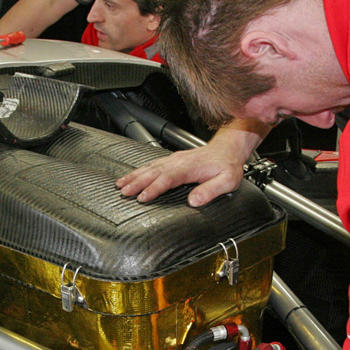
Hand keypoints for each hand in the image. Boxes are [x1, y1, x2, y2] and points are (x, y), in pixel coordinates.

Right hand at [115, 144, 245, 206]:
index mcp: (190, 168)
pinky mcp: (172, 159)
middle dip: (137, 182)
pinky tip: (131, 176)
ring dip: (135, 176)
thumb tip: (194, 201)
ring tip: (120, 185)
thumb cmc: (228, 166)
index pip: (168, 178)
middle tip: (124, 192)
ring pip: (150, 167)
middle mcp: (179, 162)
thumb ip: (211, 190)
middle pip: (154, 172)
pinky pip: (152, 164)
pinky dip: (139, 171)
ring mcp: (174, 159)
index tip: (143, 197)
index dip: (155, 188)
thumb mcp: (228, 181)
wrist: (229, 149)